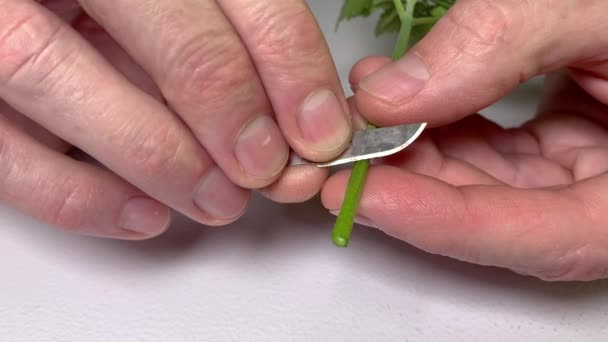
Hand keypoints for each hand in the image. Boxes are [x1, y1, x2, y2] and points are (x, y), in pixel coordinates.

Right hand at [0, 0, 350, 238]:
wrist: (26, 10)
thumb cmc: (121, 12)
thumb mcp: (170, 8)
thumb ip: (223, 40)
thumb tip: (293, 112)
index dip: (288, 62)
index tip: (319, 129)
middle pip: (169, 33)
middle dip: (231, 111)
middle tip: (267, 168)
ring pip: (66, 84)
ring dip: (162, 160)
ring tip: (218, 200)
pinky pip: (8, 155)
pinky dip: (80, 198)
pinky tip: (146, 215)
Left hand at [322, 0, 607, 280]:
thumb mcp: (598, 5)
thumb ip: (499, 43)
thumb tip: (392, 94)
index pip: (550, 237)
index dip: (452, 224)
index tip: (373, 197)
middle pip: (503, 216)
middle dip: (414, 187)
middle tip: (342, 158)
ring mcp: (588, 167)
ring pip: (489, 183)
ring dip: (417, 153)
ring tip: (361, 114)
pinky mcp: (566, 141)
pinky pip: (495, 147)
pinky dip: (443, 125)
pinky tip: (399, 94)